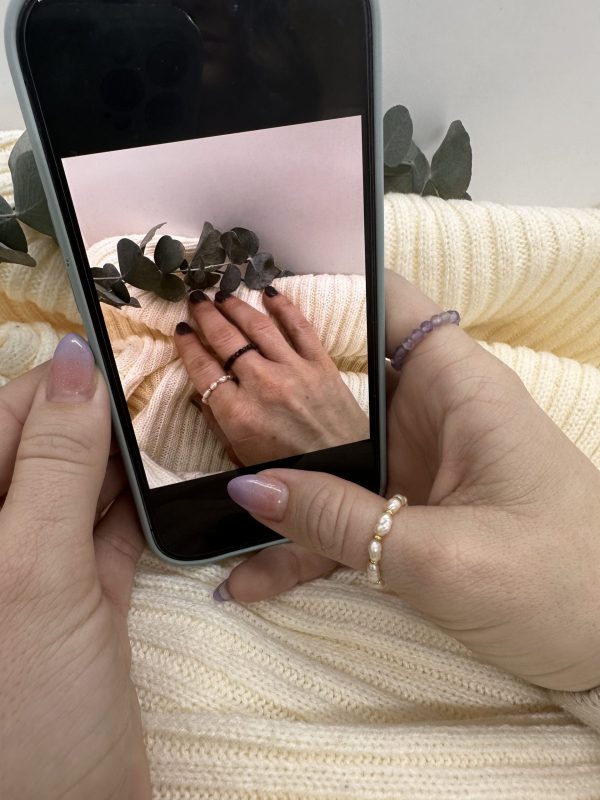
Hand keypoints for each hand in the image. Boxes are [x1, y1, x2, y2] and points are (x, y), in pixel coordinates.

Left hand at [0, 337, 149, 799]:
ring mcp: (29, 574)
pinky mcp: (73, 602)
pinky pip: (103, 533)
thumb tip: (73, 365)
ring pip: (72, 489)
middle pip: (35, 452)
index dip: (48, 388)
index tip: (110, 365)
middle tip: (148, 400)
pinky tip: (166, 491)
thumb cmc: (25, 718)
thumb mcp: (33, 573)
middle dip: (87, 423)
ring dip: (116, 462)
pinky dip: (135, 510)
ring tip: (162, 435)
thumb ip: (52, 464)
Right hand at [174, 287, 368, 466]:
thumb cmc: (294, 471)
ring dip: (237, 306)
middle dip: (206, 315)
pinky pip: (300, 327)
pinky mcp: (322, 365)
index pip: (203, 369)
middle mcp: (263, 386)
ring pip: (258, 327)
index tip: (180, 330)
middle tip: (196, 299)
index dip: (187, 345)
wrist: (348, 470)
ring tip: (223, 294)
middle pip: (226, 340)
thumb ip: (219, 428)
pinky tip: (270, 293)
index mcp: (238, 415)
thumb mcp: (243, 460)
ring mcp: (295, 371)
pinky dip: (284, 306)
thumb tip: (201, 397)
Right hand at [220, 271, 599, 692]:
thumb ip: (341, 521)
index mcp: (457, 389)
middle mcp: (433, 417)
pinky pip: (346, 517)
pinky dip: (304, 543)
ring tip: (203, 484)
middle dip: (270, 385)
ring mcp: (420, 470)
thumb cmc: (563, 586)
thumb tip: (250, 491)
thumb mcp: (443, 558)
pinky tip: (251, 577)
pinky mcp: (414, 517)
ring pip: (332, 456)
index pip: (388, 301)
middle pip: (340, 380)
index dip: (322, 286)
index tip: (247, 293)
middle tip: (195, 384)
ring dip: (277, 478)